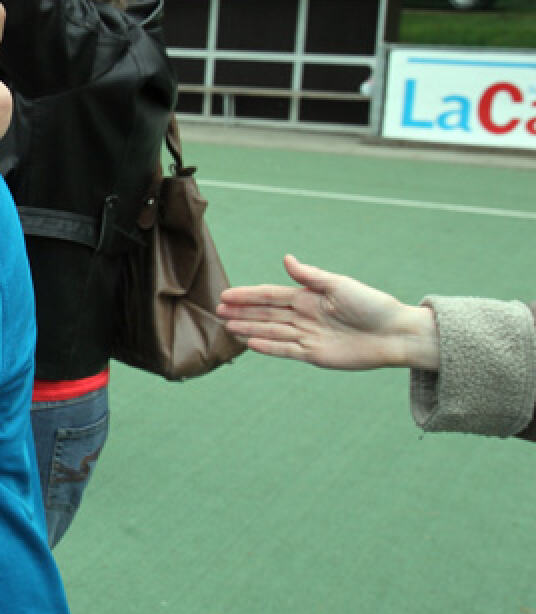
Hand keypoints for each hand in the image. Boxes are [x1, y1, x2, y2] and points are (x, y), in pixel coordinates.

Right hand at [217, 255, 440, 371]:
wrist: (395, 334)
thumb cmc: (372, 305)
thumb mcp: (340, 285)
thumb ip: (310, 276)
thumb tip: (286, 258)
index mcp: (308, 297)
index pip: (270, 296)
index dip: (248, 296)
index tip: (226, 295)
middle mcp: (304, 316)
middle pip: (266, 314)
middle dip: (243, 312)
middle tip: (218, 311)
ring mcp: (307, 336)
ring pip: (271, 332)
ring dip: (250, 329)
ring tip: (228, 327)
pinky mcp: (314, 355)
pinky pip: (285, 350)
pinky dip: (268, 347)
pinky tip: (251, 344)